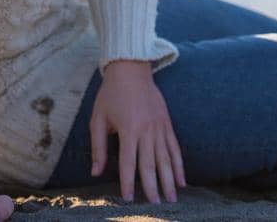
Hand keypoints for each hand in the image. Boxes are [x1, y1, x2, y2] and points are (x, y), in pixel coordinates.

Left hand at [89, 59, 184, 203]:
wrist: (131, 69)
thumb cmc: (110, 94)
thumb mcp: (98, 118)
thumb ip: (98, 146)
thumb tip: (94, 172)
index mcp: (128, 129)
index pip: (128, 162)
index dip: (127, 183)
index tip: (128, 199)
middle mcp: (146, 130)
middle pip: (150, 164)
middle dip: (152, 187)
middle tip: (154, 206)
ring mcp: (159, 127)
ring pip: (166, 159)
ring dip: (169, 180)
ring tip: (171, 199)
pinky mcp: (167, 124)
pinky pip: (175, 148)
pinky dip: (179, 165)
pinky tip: (182, 180)